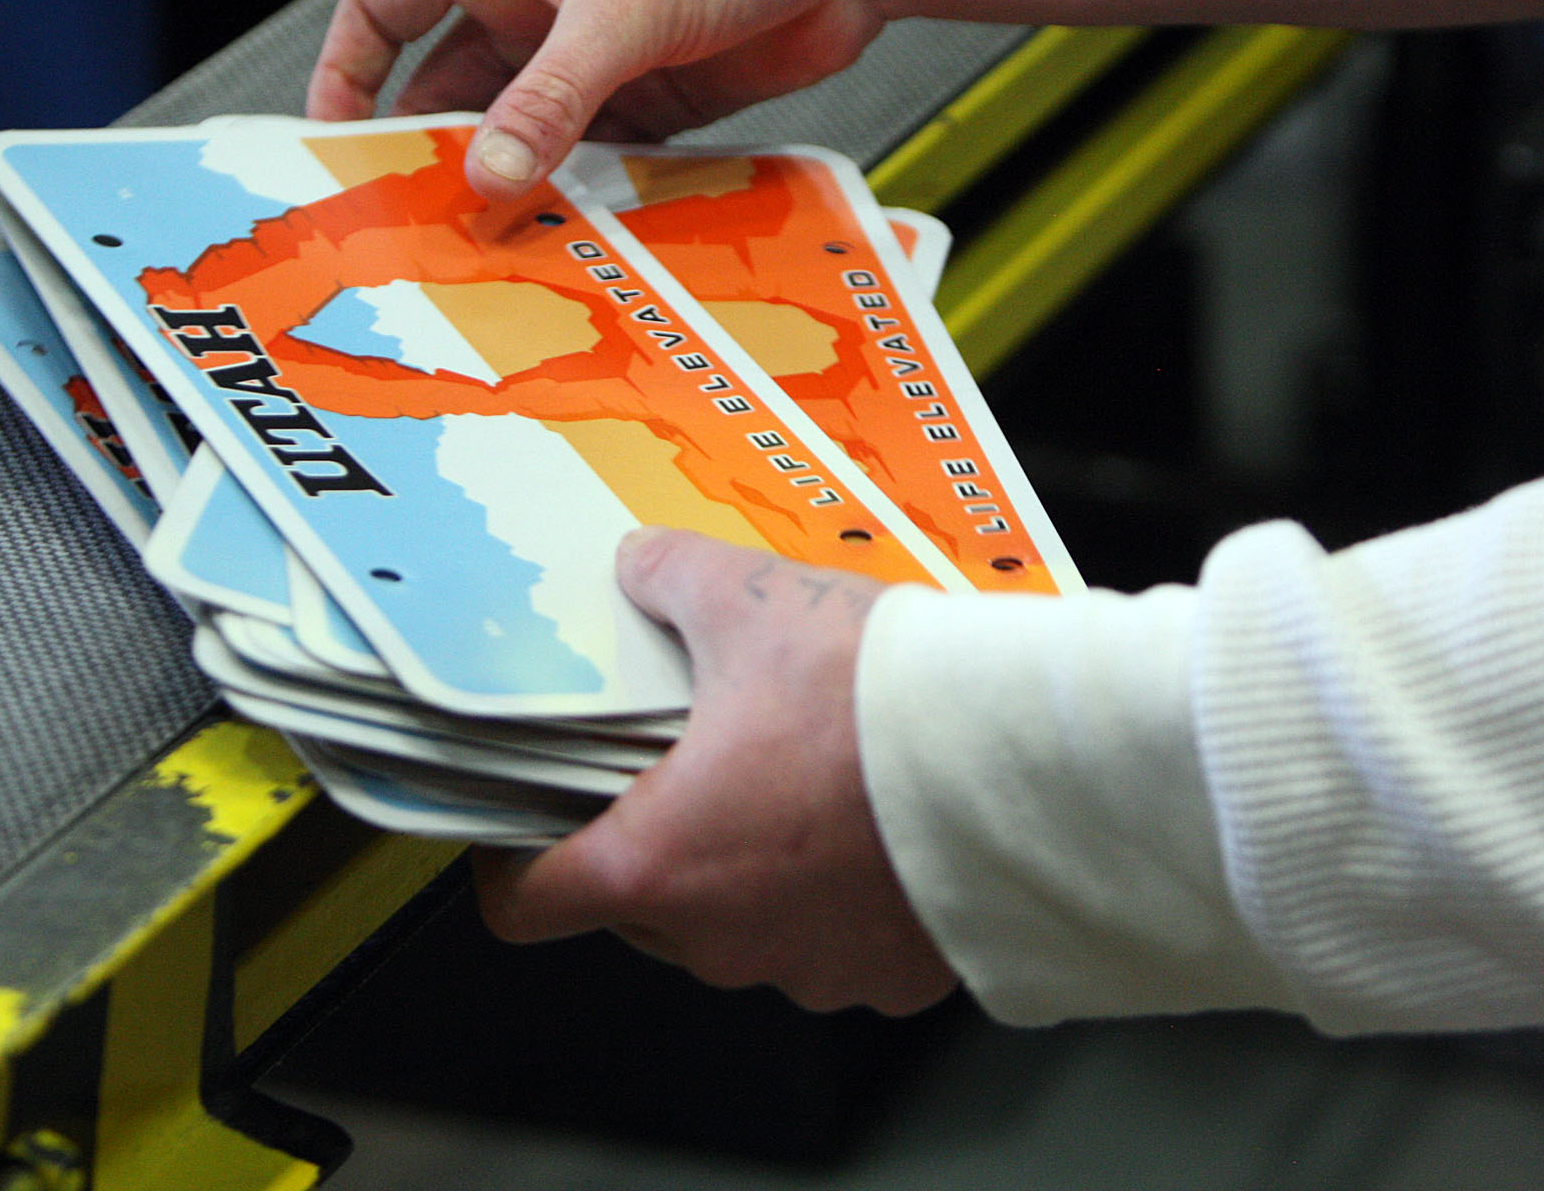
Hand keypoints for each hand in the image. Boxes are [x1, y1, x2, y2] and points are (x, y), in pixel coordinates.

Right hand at [306, 0, 889, 199]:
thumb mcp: (618, 12)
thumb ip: (550, 100)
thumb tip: (489, 178)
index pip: (386, 9)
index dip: (348, 72)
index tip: (331, 142)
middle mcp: (539, 5)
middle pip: (453, 91)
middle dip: (433, 154)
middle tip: (412, 227)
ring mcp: (597, 54)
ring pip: (528, 134)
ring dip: (513, 186)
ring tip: (487, 254)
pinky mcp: (658, 95)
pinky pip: (597, 157)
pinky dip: (582, 196)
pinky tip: (573, 242)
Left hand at [472, 527, 959, 1015]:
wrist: (1031, 759)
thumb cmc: (882, 698)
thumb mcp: (750, 598)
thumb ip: (669, 579)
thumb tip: (636, 567)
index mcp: (657, 863)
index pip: (527, 906)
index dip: (512, 862)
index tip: (526, 824)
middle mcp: (723, 940)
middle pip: (638, 908)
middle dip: (651, 838)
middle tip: (686, 760)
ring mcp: (811, 969)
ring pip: (740, 927)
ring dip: (749, 867)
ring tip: (795, 777)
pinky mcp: (892, 978)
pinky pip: (837, 942)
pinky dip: (839, 894)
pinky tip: (871, 822)